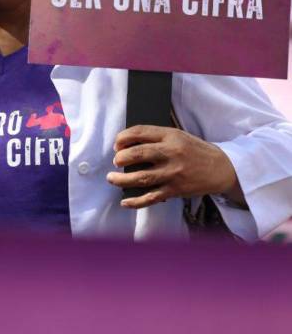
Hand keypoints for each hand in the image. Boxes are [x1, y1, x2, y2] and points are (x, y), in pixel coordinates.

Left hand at [106, 125, 243, 208]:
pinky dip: (136, 201)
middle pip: (138, 154)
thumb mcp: (177, 136)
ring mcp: (173, 173)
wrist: (222, 168)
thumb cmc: (194, 150)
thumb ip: (155, 137)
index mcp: (170, 136)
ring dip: (121, 180)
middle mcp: (171, 153)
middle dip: (121, 158)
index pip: (140, 132)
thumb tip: (126, 144)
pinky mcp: (175, 190)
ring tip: (111, 179)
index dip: (123, 137)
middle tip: (116, 161)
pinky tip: (125, 202)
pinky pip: (152, 197)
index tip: (116, 144)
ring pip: (141, 178)